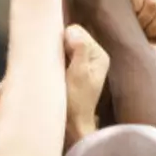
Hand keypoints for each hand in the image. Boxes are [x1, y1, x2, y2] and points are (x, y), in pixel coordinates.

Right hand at [64, 25, 107, 146]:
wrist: (72, 124)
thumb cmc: (75, 101)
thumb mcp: (78, 74)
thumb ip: (79, 50)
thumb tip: (72, 30)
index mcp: (99, 55)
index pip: (77, 31)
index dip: (65, 41)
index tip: (60, 58)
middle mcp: (95, 56)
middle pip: (73, 37)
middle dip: (62, 46)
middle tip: (58, 65)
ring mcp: (85, 63)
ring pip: (66, 45)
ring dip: (58, 53)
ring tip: (56, 69)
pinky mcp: (75, 70)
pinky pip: (64, 55)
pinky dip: (58, 59)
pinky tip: (56, 71)